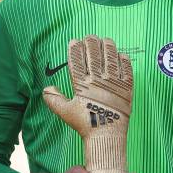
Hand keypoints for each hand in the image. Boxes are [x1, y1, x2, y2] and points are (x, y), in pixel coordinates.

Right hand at [42, 36, 132, 172]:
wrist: (106, 135)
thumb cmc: (86, 124)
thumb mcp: (66, 113)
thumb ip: (55, 100)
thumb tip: (45, 89)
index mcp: (82, 85)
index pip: (77, 61)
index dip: (75, 49)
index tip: (74, 41)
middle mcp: (98, 81)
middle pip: (94, 55)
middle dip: (91, 43)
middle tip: (90, 36)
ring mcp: (113, 83)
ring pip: (110, 58)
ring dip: (108, 47)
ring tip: (106, 40)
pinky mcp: (127, 88)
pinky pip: (127, 70)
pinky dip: (124, 60)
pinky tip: (121, 54)